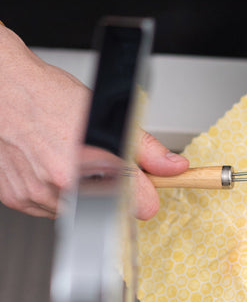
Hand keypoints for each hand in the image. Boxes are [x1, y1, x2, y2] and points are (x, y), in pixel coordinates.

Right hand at [0, 24, 187, 218]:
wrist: (3, 89)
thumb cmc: (49, 96)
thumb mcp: (109, 116)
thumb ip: (146, 149)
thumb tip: (174, 167)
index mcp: (92, 165)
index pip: (141, 206)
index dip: (144, 193)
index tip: (141, 184)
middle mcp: (63, 185)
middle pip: (107, 209)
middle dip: (108, 189)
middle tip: (91, 158)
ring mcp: (38, 195)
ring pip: (77, 212)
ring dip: (79, 193)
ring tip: (65, 158)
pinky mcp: (19, 200)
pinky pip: (48, 209)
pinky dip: (52, 193)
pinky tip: (47, 166)